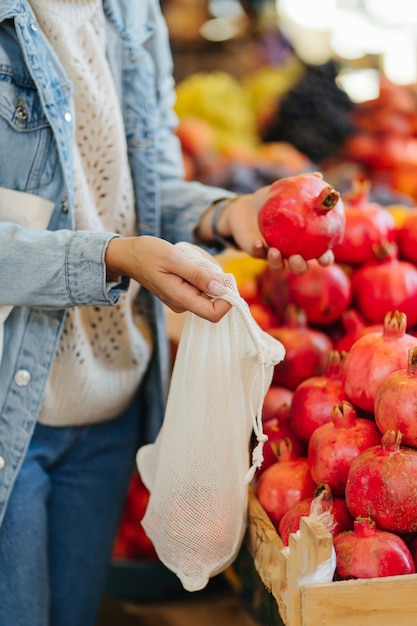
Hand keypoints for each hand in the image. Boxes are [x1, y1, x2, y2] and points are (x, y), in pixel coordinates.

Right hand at [105, 236, 231, 321]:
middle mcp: (182, 304)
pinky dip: (198, 273)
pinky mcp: (180, 293)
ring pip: (207, 291)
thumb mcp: (175, 259)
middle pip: (213, 300)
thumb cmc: (148, 254)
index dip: (226, 300)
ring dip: (205, 274)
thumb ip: (198, 275)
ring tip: (189, 259)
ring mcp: (181, 299)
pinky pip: (198, 286)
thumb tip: (221, 288)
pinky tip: (186, 262)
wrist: (128, 255)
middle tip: (199, 261)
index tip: (225, 278)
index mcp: (181, 299)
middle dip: (214, 280)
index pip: (214, 314)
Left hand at [202, 187, 334, 273]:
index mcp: (303, 241)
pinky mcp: (256, 251)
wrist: (244, 207)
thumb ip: (302, 184)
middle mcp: (290, 251)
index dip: (325, 258)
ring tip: (275, 252)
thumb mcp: (285, 190)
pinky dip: (259, 249)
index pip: (319, 254)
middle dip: (301, 266)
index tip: (325, 256)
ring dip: (278, 263)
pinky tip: (258, 243)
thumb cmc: (271, 201)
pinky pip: (258, 253)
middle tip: (298, 258)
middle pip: (300, 266)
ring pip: (279, 266)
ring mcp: (273, 253)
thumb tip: (319, 176)